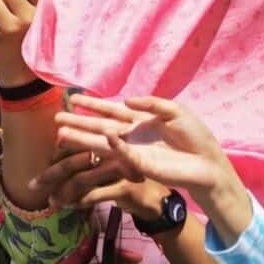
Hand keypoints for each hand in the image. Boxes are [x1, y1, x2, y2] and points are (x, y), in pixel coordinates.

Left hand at [29, 150, 167, 220]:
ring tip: (52, 201)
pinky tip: (71, 206)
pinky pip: (95, 195)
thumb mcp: (107, 172)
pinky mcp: (124, 188)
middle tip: (33, 185)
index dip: (56, 157)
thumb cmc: (128, 184)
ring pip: (81, 179)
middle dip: (50, 174)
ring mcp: (119, 170)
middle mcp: (112, 153)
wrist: (156, 202)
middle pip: (73, 161)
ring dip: (63, 192)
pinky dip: (80, 201)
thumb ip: (87, 167)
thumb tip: (58, 168)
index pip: (75, 146)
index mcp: (106, 144)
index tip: (43, 169)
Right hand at [55, 94, 238, 198]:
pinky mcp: (140, 164)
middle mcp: (131, 135)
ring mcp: (133, 150)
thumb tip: (125, 100)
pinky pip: (123, 153)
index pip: (110, 110)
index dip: (92, 104)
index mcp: (139, 120)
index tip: (73, 98)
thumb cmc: (194, 136)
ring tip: (62, 134)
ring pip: (103, 143)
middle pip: (99, 127)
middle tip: (57, 118)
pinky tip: (104, 137)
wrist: (207, 162)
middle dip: (78, 123)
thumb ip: (151, 103)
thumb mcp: (175, 111)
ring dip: (84, 139)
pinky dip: (115, 146)